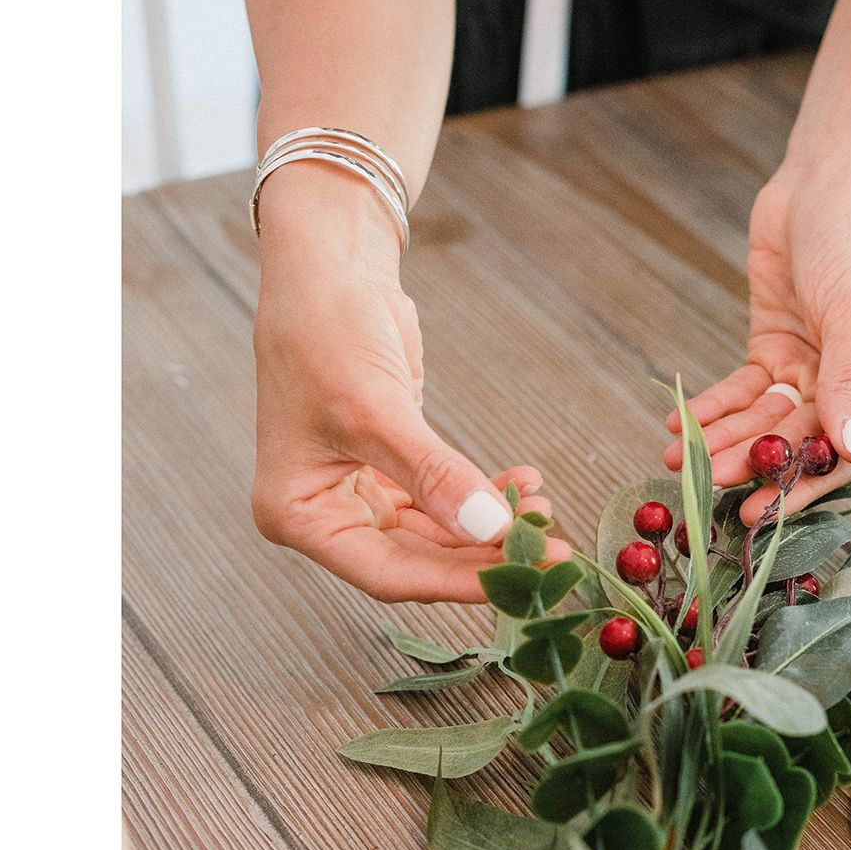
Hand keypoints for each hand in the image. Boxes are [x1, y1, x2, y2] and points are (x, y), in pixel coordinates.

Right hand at [251, 166, 568, 601]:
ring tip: (546, 514)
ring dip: (493, 526)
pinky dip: (485, 493)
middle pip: (418, 559)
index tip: (519, 580)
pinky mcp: (393, 465)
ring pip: (438, 532)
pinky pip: (445, 497)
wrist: (330, 267)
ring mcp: (360, 490)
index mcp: (297, 515)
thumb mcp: (376, 408)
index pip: (387, 572)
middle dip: (485, 556)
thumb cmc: (325, 331)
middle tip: (552, 556)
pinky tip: (526, 483)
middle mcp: (326, 512)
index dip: (456, 581)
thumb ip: (434, 475)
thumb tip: (491, 528)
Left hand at [666, 161, 850, 525]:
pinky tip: (682, 425)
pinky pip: (743, 393)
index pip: (846, 453)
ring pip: (766, 422)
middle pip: (799, 443)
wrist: (828, 179)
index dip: (800, 485)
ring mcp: (814, 372)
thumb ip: (850, 384)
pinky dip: (714, 408)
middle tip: (703, 483)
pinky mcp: (777, 351)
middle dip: (750, 462)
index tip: (758, 512)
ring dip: (725, 440)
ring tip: (681, 460)